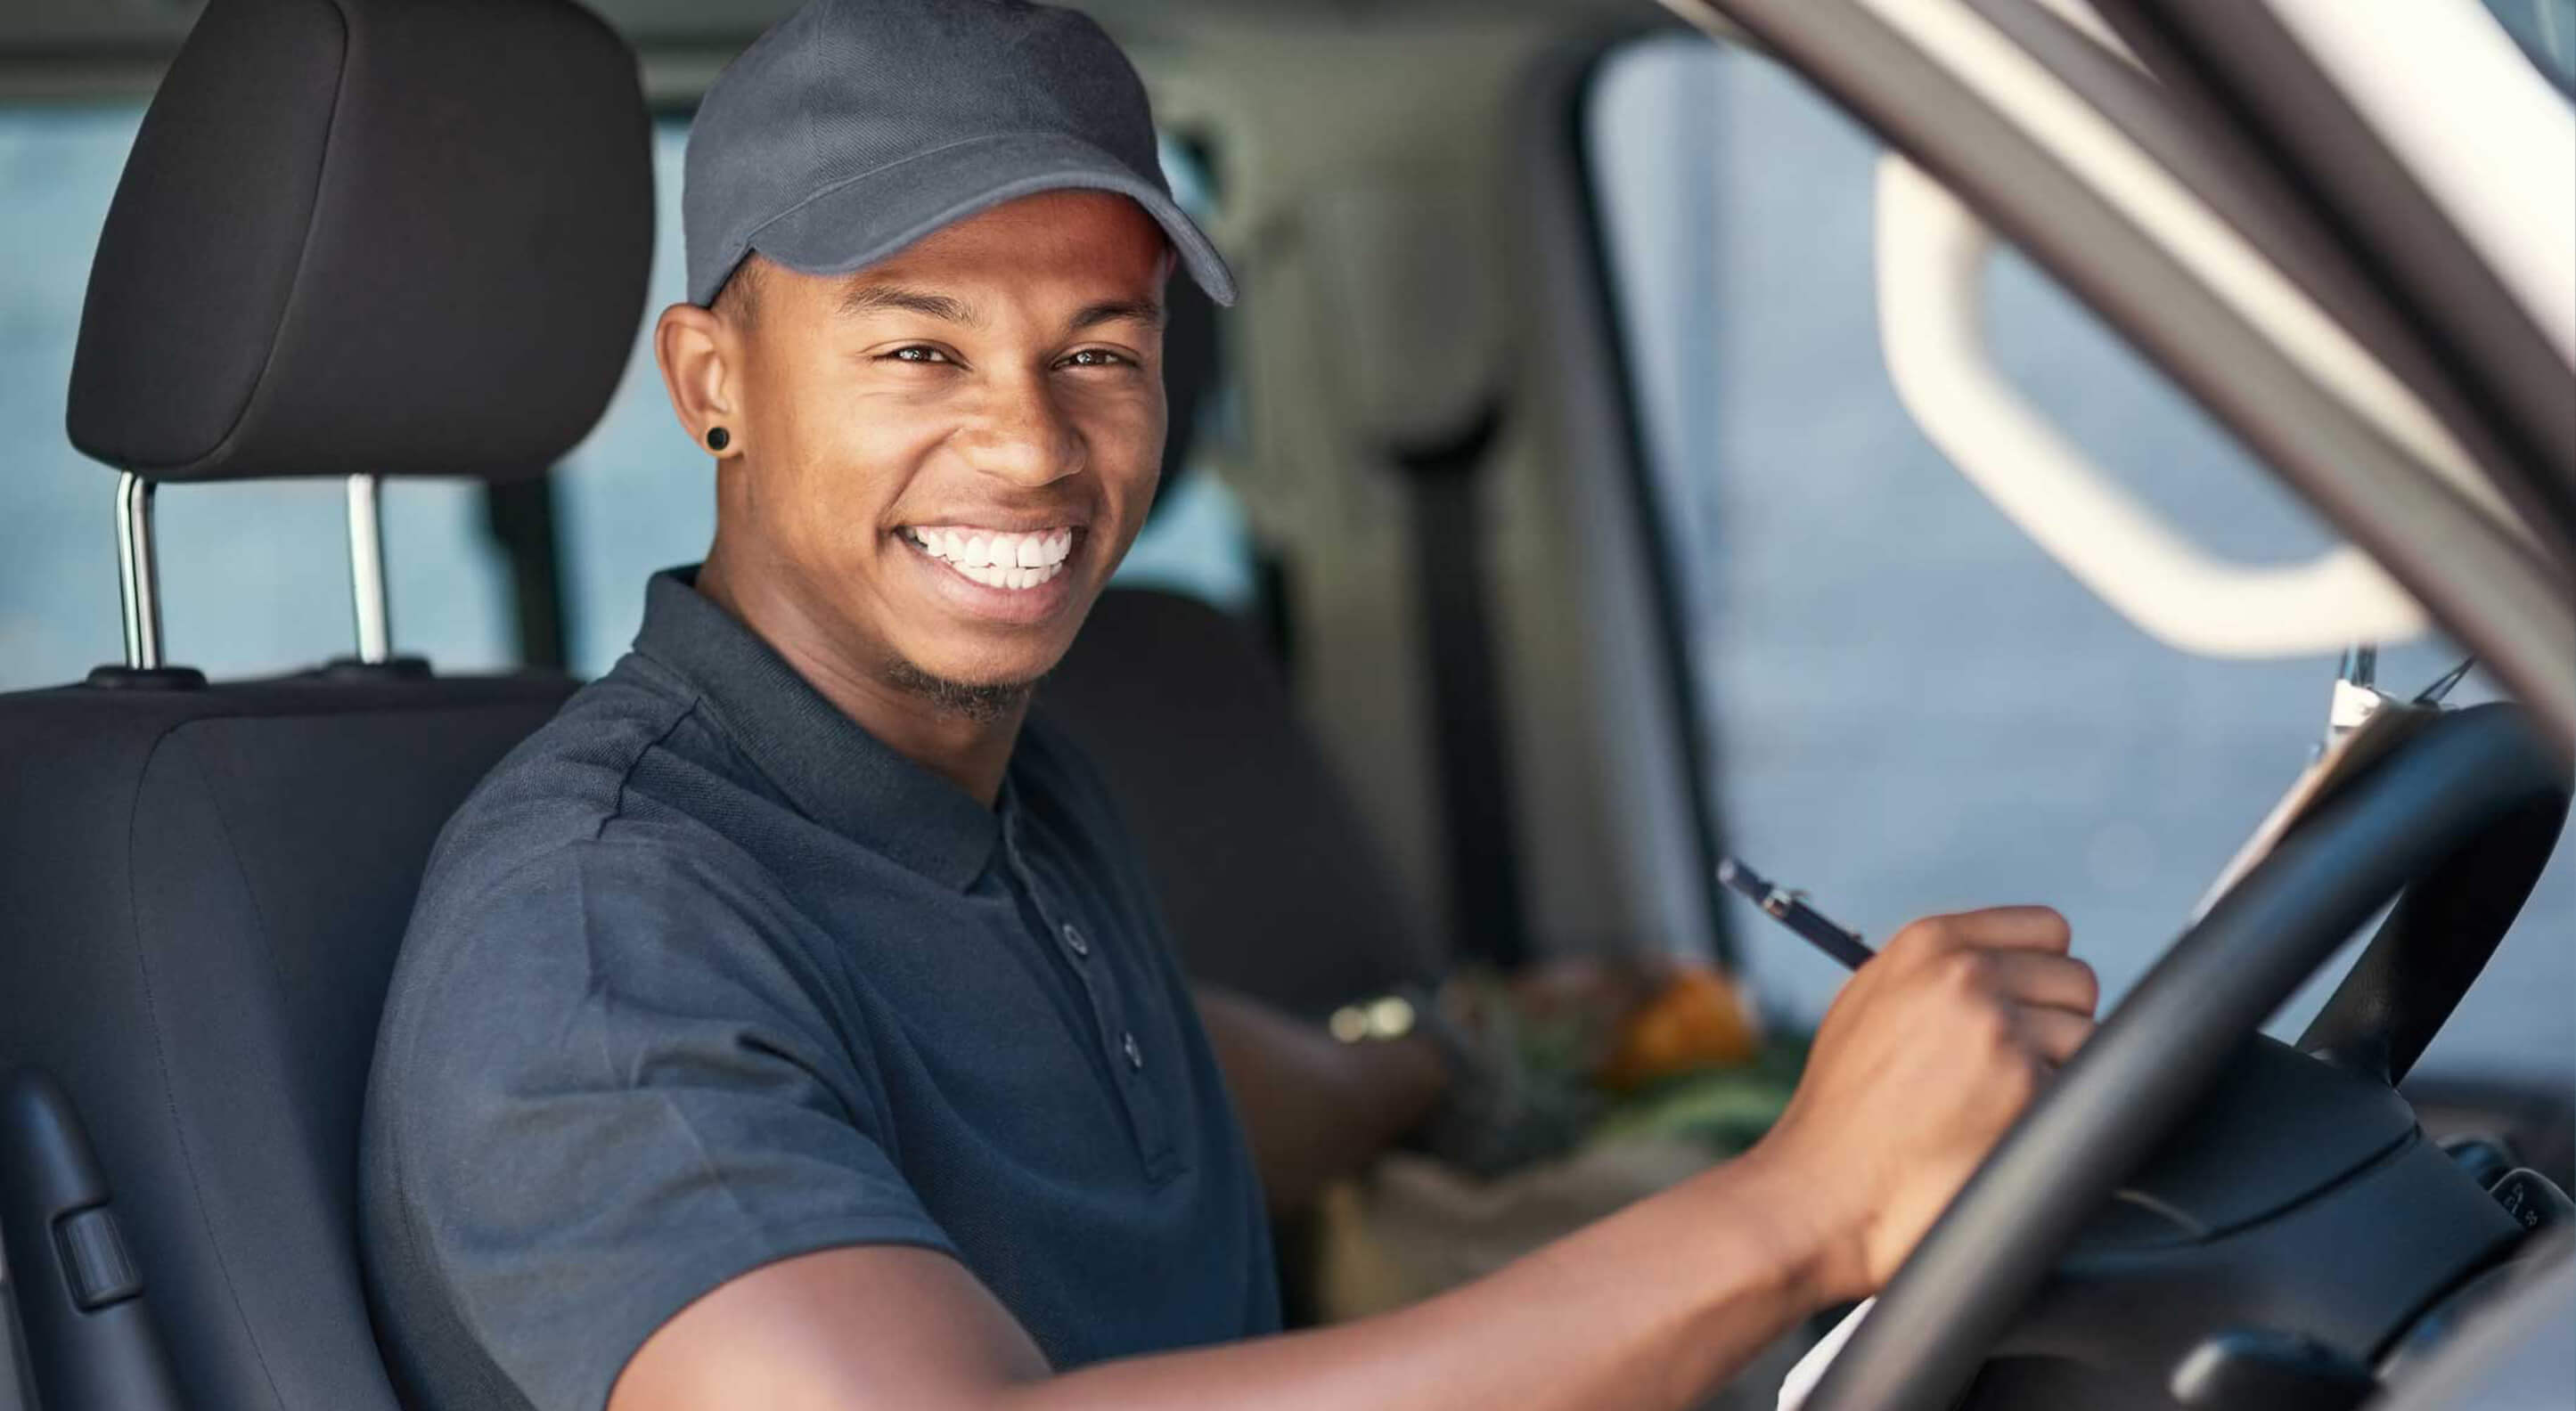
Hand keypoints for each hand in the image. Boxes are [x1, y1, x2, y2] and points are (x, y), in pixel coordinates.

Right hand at [1742, 906, 2096, 1300]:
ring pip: (2089, 1036)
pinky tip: (2002, 1129)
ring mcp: (1998, 1028)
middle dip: (2056, 1024)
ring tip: (2000, 1101)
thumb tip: (2009, 964)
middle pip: (2077, 981)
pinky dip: (2053, 1114)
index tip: (2027, 1006)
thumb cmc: (1845, 1104)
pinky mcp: (2025, 1086)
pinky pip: (2081, 1091)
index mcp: (1930, 942)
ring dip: (2059, 1071)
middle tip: (2010, 1067)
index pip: (2047, 928)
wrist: (1825, 1184)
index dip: (2044, 972)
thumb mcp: (1874, 1001)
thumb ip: (1940, 970)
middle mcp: (1967, 973)